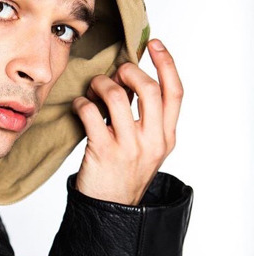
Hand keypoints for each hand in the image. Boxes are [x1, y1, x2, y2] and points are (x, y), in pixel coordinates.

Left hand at [73, 39, 182, 204]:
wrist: (111, 211)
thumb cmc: (124, 174)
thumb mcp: (146, 148)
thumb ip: (145, 118)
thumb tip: (130, 79)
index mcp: (167, 137)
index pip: (175, 93)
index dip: (166, 64)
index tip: (153, 44)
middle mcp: (153, 141)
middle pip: (149, 89)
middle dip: (129, 71)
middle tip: (115, 72)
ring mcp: (129, 147)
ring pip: (117, 96)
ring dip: (101, 84)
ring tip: (93, 90)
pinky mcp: (104, 151)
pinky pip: (91, 113)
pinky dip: (82, 103)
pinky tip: (79, 106)